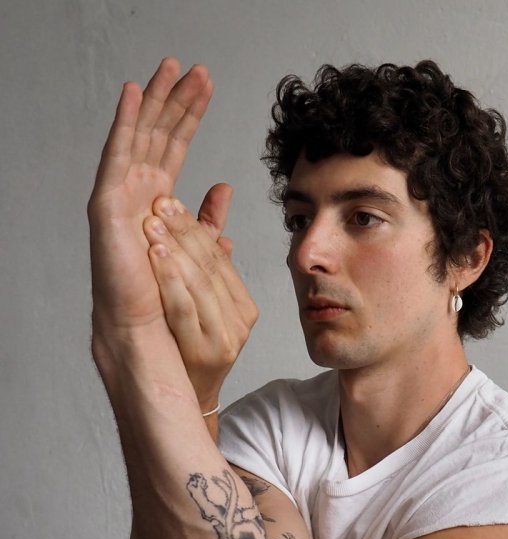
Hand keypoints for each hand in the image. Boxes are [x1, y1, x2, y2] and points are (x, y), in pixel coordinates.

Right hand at [88, 59, 212, 371]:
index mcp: (154, 200)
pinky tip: (135, 92)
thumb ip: (207, 217)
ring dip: (155, 100)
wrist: (147, 327)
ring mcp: (119, 195)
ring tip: (171, 67)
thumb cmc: (165, 295)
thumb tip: (223, 187)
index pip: (174, 148)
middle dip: (175, 100)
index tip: (206, 87)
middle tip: (195, 68)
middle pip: (157, 135)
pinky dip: (125, 122)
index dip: (188, 117)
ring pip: (140, 136)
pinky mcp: (109, 204)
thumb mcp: (196, 247)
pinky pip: (118, 154)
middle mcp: (134, 192)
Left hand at [143, 189, 257, 412]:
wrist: (184, 393)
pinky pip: (187, 309)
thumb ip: (211, 239)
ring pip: (200, 285)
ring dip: (175, 251)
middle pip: (210, 267)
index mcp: (243, 304)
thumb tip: (222, 188)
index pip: (218, 256)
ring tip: (151, 226)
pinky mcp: (209, 352)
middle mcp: (240, 321)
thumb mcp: (200, 288)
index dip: (193, 224)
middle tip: (156, 205)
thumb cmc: (187, 339)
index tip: (167, 200)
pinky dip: (170, 281)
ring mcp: (227, 338)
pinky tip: (155, 258)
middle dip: (182, 232)